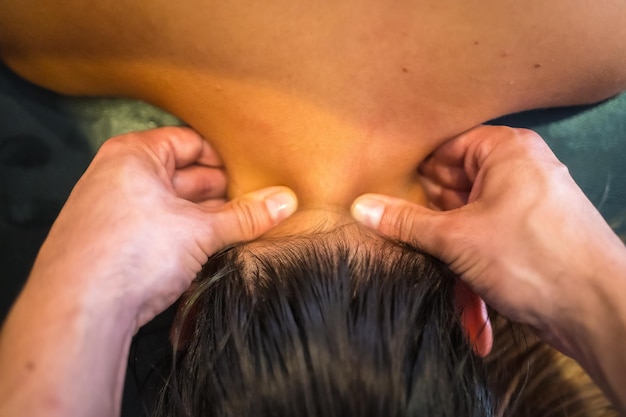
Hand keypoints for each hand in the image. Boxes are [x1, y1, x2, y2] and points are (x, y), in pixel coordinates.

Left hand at [29, 127, 296, 328]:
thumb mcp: (199, 229)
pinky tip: (215, 247)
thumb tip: (286, 201)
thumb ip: (245, 215)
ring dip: (208, 216)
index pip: (190, 141)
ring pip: (175, 206)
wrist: (79, 311)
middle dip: (222, 189)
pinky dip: (189, 235)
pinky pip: (163, 229)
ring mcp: (117, 212)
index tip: (255, 171)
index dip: (225, 156)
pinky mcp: (118, 245)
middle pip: (184, 174)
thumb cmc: (130, 252)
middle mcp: (120, 177)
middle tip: (259, 201)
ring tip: (245, 225)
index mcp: (134, 155)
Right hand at [351, 125, 625, 355]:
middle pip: (454, 186)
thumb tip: (359, 207)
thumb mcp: (456, 238)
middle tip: (399, 238)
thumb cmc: (528, 256)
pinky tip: (470, 304)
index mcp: (505, 151)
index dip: (415, 174)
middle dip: (430, 219)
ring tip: (432, 270)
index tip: (384, 196)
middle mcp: (517, 171)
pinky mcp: (529, 239)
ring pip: (469, 221)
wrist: (599, 310)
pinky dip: (475, 268)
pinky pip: (489, 243)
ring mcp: (525, 206)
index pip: (445, 150)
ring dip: (450, 252)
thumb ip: (406, 222)